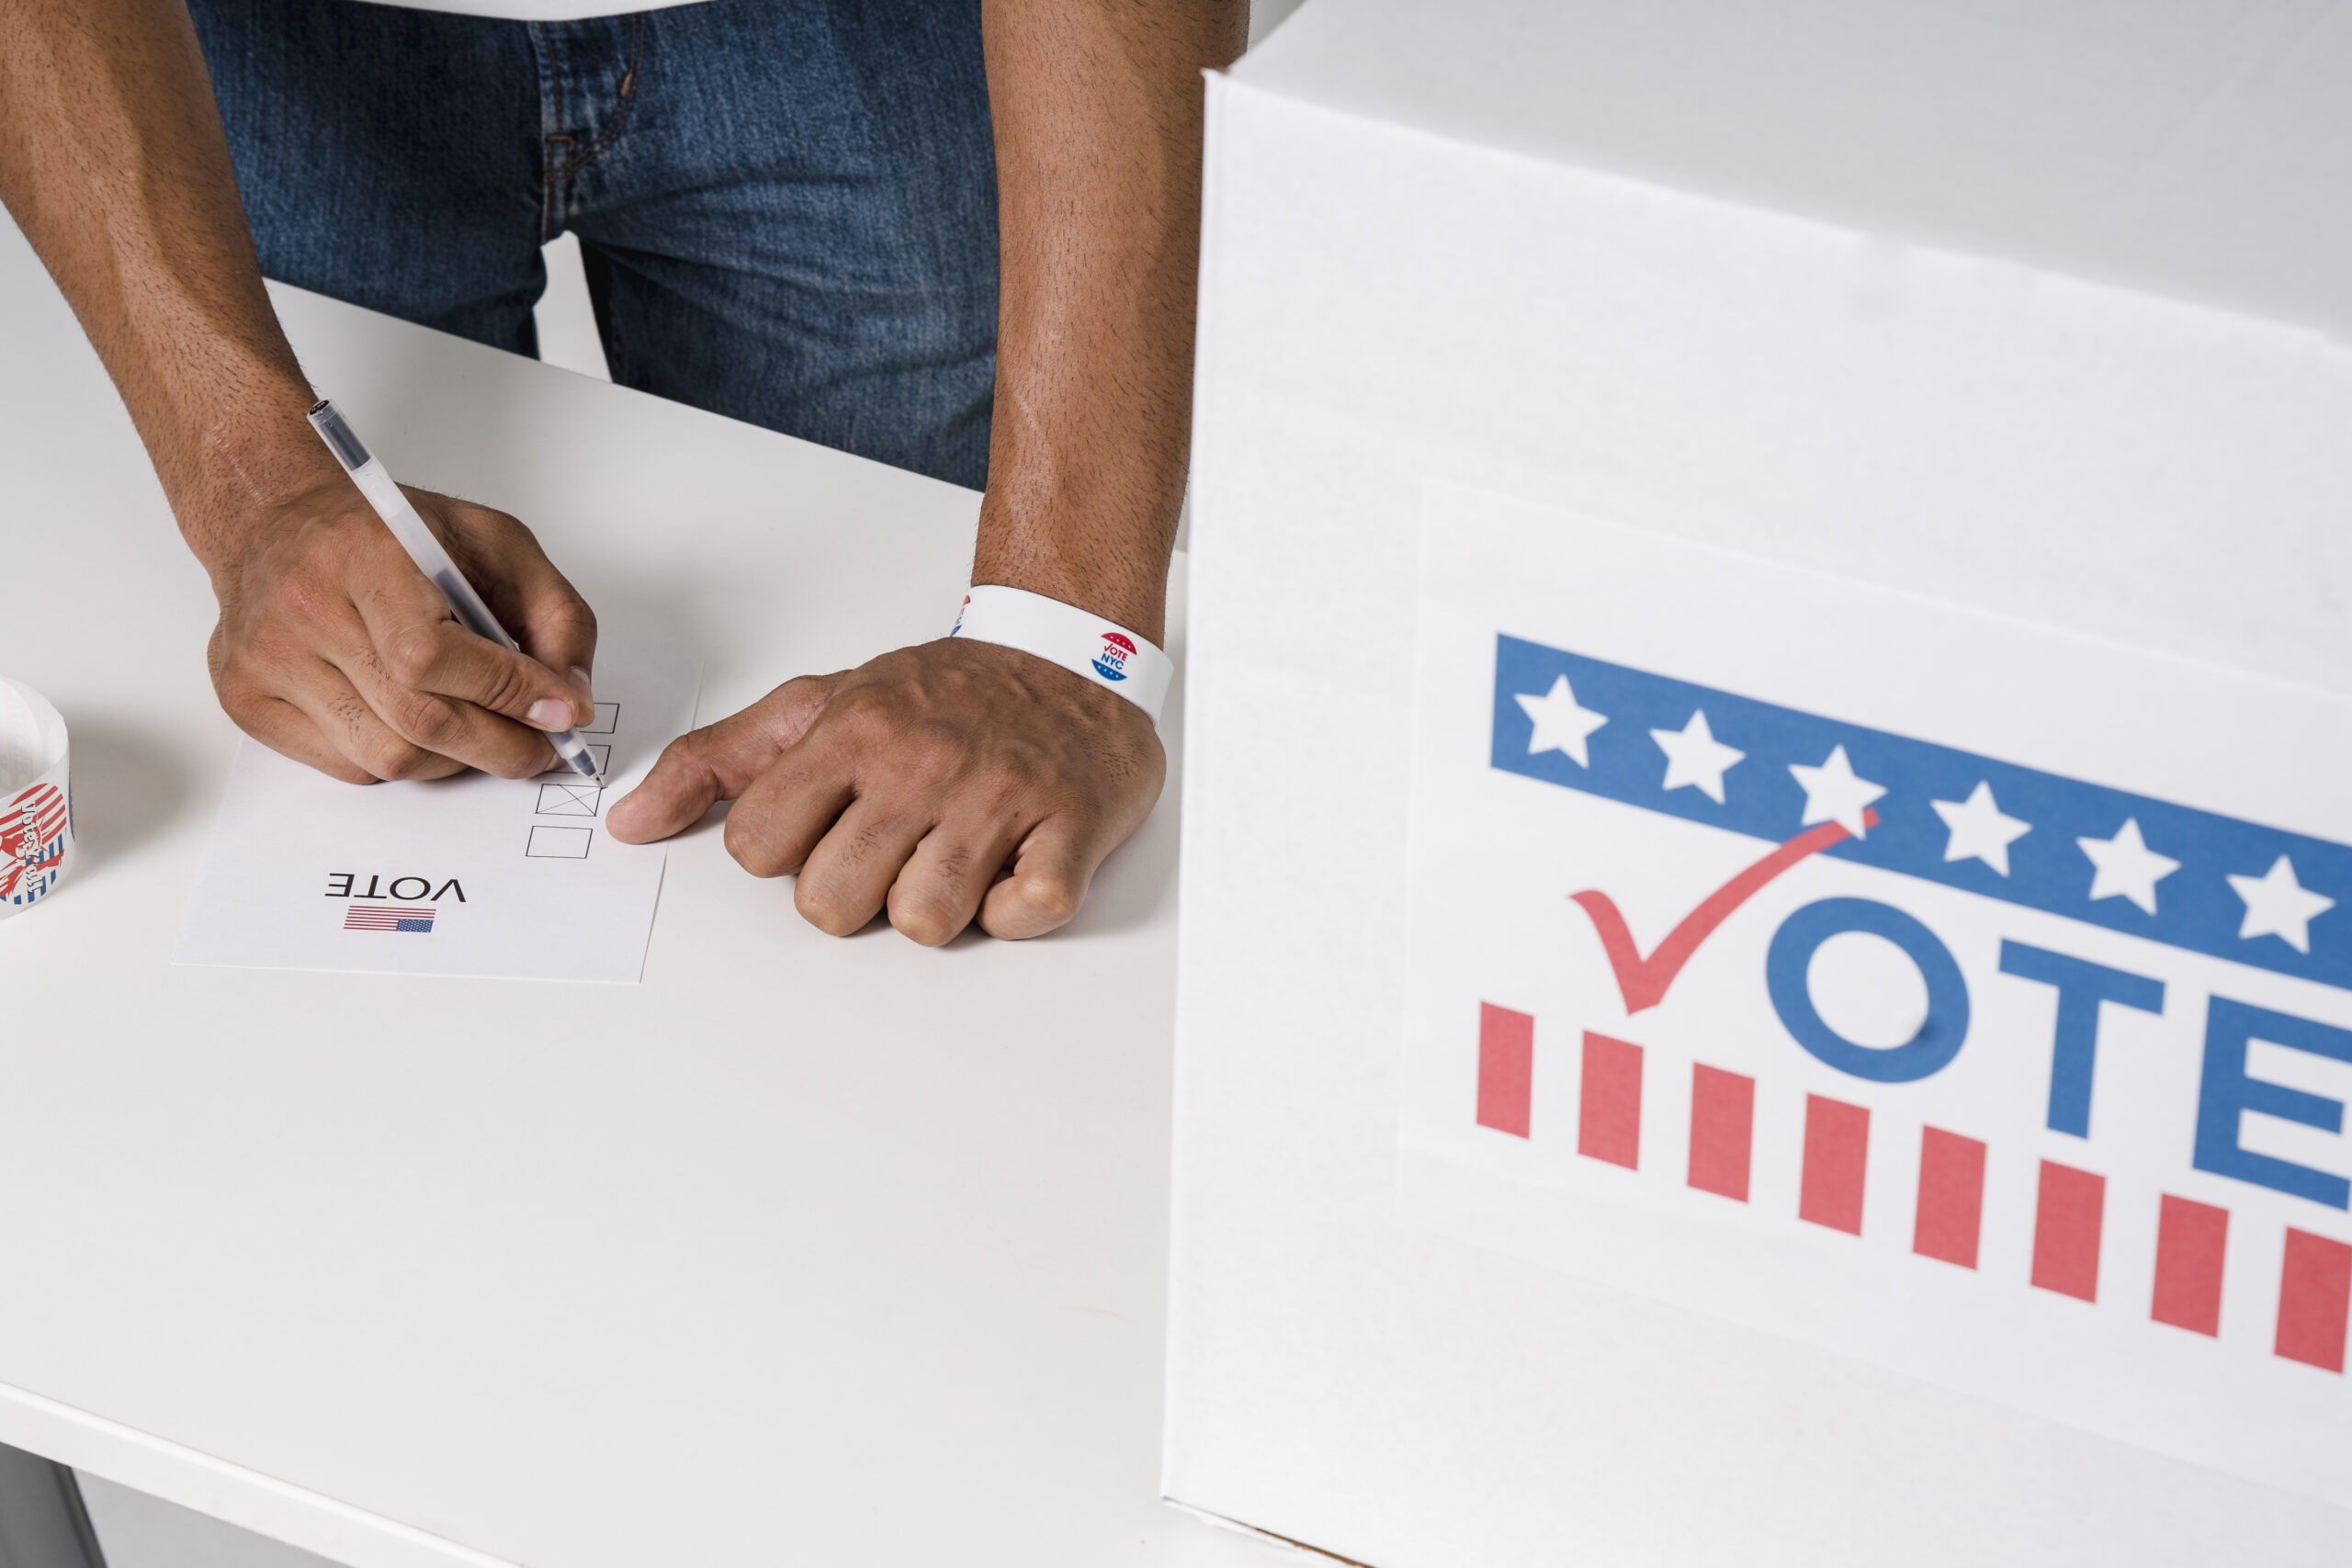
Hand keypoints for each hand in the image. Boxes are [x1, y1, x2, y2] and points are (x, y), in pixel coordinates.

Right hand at [202, 478, 597, 782]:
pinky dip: (402, 760)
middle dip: (500, 746)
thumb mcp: (493, 541)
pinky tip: (417, 724)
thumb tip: (570, 703)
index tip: (562, 715)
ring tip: (480, 733)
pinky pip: (348, 766)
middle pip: (417, 719)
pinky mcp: (246, 699)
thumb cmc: (388, 531)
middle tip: (539, 749)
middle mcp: (303, 608)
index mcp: (362, 554)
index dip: (508, 695)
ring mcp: (266, 660)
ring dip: (454, 760)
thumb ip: (553, 614)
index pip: (432, 657)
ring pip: (387, 756)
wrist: (274, 516)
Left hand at [607, 639, 1165, 943]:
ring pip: (924, 922)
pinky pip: (1022, 916)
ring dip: (940, 904)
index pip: (759, 847)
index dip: (788, 854)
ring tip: (958, 851)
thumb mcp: (823, 703)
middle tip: (896, 847)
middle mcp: (922, 761)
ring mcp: (1000, 795)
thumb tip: (631, 822)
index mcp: (852, 730)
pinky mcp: (1072, 828)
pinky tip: (1014, 864)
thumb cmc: (945, 692)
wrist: (1071, 651)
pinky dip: (1016, 910)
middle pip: (831, 905)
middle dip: (857, 893)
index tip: (831, 826)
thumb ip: (721, 761)